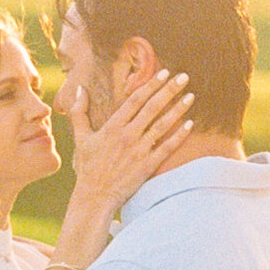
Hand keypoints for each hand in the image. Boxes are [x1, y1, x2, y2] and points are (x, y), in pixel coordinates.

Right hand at [59, 66, 192, 229]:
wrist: (95, 196)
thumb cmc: (87, 167)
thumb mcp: (80, 138)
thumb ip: (79, 112)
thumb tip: (80, 89)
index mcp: (112, 127)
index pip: (135, 100)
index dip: (151, 84)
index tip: (163, 72)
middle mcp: (128, 136)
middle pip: (152, 108)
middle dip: (169, 90)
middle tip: (184, 77)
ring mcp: (139, 151)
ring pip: (163, 125)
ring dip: (178, 109)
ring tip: (190, 96)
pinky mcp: (148, 165)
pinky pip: (167, 147)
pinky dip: (180, 136)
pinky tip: (190, 124)